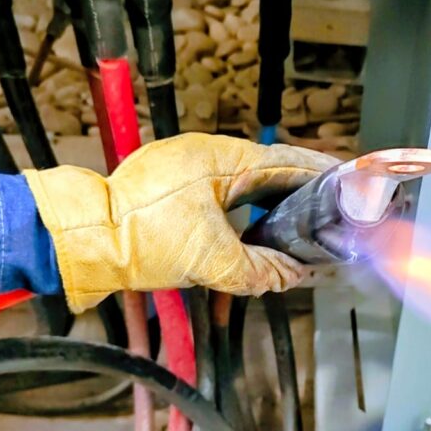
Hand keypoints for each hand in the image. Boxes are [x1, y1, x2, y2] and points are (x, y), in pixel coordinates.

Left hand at [25, 133, 336, 311]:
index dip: (321, 172)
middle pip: (268, 170)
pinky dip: (243, 210)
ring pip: (244, 184)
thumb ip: (259, 269)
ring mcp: (187, 169)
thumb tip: (292, 275)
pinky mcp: (172, 187)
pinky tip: (251, 231)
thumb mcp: (210, 260)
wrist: (82, 240)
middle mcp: (207, 155)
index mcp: (223, 159)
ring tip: (296, 225)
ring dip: (270, 203)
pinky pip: (221, 193)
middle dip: (299, 192)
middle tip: (329, 210)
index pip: (287, 160)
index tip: (348, 179)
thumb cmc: (138, 238)